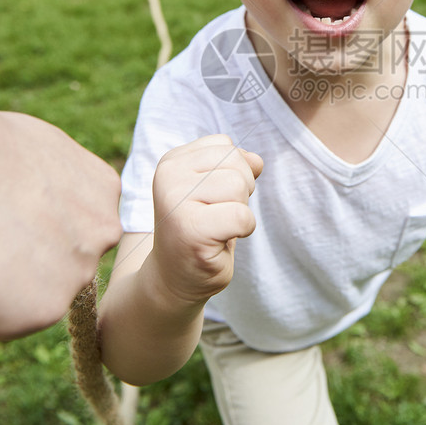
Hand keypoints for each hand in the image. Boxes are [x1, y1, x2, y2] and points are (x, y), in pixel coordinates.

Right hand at [0, 109, 120, 339]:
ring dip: (10, 286)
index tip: (10, 217)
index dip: (38, 229)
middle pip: (65, 266)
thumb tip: (41, 198)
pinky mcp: (45, 311)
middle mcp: (104, 237)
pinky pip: (10, 322)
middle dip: (33, 261)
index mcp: (105, 194)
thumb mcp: (42, 153)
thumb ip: (57, 186)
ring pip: (40, 297)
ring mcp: (78, 276)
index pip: (78, 230)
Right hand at [150, 134, 262, 305]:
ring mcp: (176, 202)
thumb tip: (257, 161)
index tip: (209, 199)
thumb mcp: (215, 188)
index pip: (225, 145)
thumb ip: (235, 165)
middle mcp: (169, 176)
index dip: (232, 172)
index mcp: (172, 161)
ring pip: (239, 186)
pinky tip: (220, 242)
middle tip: (215, 217)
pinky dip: (243, 230)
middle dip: (239, 192)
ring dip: (239, 211)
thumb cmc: (201, 230)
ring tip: (216, 228)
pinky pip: (242, 216)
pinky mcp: (191, 230)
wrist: (174, 279)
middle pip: (235, 164)